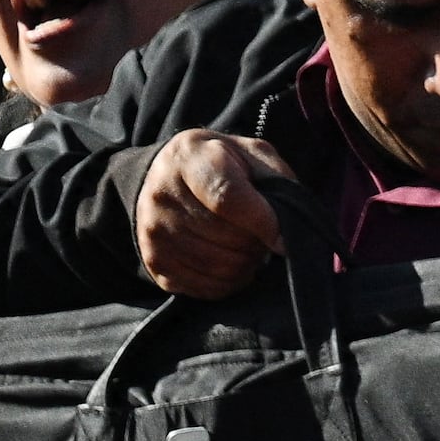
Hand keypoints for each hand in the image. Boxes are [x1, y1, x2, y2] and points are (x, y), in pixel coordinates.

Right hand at [132, 130, 295, 297]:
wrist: (165, 177)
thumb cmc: (221, 164)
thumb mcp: (252, 154)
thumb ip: (277, 180)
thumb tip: (286, 233)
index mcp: (191, 160)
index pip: (227, 198)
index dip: (263, 222)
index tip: (283, 238)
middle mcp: (163, 195)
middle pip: (226, 236)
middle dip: (257, 243)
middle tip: (263, 236)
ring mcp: (153, 232)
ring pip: (218, 266)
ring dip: (246, 264)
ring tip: (250, 248)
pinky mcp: (154, 262)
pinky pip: (204, 287)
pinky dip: (229, 282)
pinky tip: (233, 263)